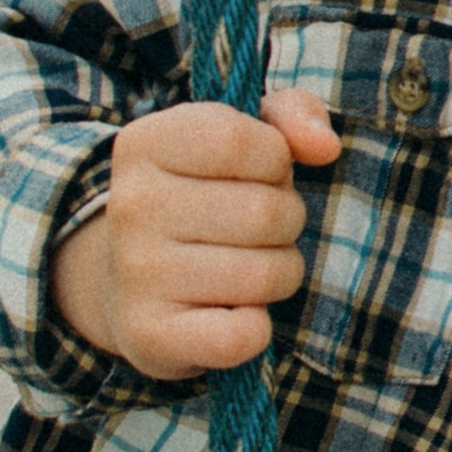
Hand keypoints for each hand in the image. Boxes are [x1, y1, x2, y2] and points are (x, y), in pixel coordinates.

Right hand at [52, 90, 340, 380]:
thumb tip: (325, 146)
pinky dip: (255, 328)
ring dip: (277, 273)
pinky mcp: (149, 335)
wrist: (126, 283)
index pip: (245, 141)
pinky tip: (231, 312)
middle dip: (284, 221)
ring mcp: (136, 273)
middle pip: (267, 212)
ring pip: (267, 274)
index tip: (255, 174)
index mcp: (146, 143)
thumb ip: (291, 115)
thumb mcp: (240, 135)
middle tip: (252, 231)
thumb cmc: (203, 196)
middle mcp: (131, 205)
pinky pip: (243, 335)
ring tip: (243, 268)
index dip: (275, 161)